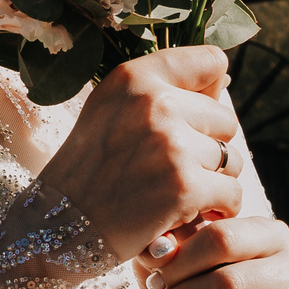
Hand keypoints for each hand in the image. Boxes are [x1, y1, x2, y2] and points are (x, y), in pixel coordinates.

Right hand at [36, 47, 242, 260]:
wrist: (57, 226)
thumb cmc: (88, 171)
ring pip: (231, 159)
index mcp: (134, 78)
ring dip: (213, 181)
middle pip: (226, 118)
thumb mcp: (108, 112)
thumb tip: (226, 79)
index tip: (193, 118)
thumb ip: (160, 91)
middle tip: (172, 170)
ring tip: (176, 193)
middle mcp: (154, 103)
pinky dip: (218, 210)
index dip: (210, 92)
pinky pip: (232, 193)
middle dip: (208, 147)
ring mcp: (171, 145)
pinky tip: (189, 216)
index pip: (211, 61)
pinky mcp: (184, 187)